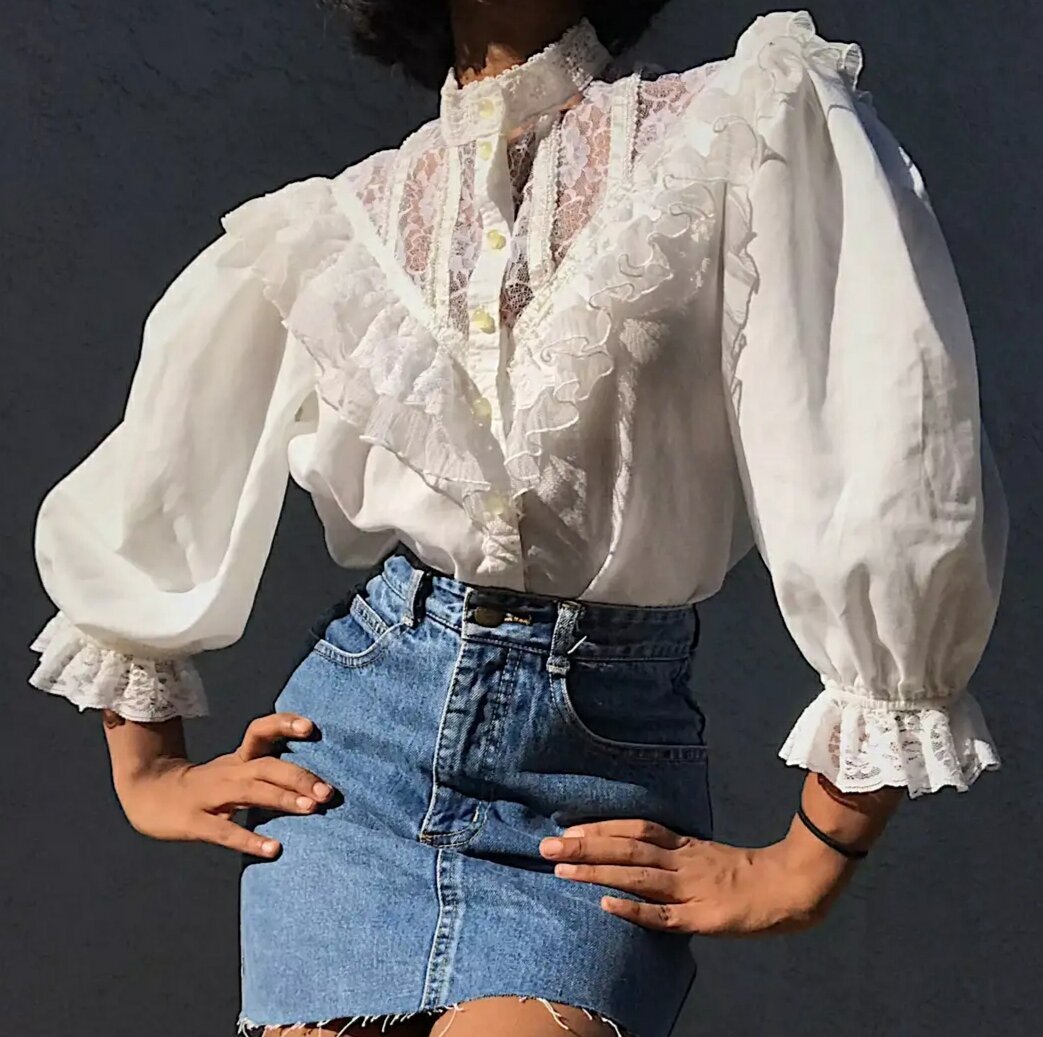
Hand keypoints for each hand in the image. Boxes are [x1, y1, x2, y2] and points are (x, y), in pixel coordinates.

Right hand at [113, 712, 334, 858]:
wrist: (146, 795)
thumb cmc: (204, 787)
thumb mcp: (233, 772)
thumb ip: (267, 773)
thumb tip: (314, 781)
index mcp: (238, 759)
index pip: (261, 731)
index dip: (284, 724)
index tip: (312, 727)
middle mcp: (228, 772)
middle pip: (266, 765)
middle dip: (300, 776)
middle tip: (328, 791)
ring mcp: (209, 795)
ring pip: (250, 791)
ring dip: (282, 799)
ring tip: (312, 808)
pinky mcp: (193, 821)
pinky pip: (224, 830)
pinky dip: (250, 839)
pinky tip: (274, 849)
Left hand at [539, 818, 854, 935]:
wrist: (792, 888)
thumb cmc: (746, 874)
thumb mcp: (704, 854)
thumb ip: (673, 852)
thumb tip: (633, 851)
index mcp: (683, 845)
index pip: (634, 830)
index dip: (599, 828)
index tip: (565, 828)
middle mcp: (681, 861)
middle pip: (625, 848)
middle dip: (584, 846)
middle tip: (546, 846)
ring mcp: (690, 888)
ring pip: (635, 876)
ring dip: (597, 873)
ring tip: (562, 871)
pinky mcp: (702, 917)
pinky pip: (663, 914)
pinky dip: (633, 910)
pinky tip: (606, 908)